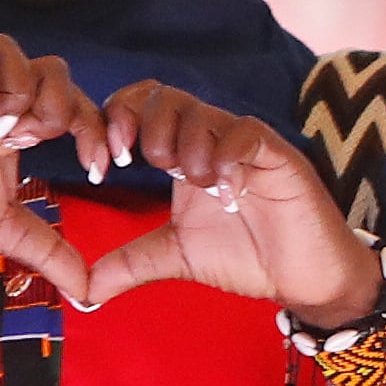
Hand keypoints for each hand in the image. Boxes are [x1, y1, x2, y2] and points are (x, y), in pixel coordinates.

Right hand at [0, 37, 106, 304]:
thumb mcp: (9, 235)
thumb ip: (50, 252)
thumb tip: (89, 292)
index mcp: (18, 130)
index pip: (72, 100)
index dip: (96, 124)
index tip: (101, 168)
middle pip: (49, 65)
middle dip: (66, 102)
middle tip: (51, 146)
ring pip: (7, 51)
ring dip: (25, 91)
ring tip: (15, 136)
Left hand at [79, 82, 383, 319]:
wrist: (304, 278)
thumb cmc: (247, 256)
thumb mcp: (176, 257)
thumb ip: (129, 264)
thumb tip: (81, 290)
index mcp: (183, 152)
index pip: (140, 105)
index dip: (114, 121)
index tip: (104, 164)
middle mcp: (211, 138)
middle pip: (162, 95)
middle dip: (143, 128)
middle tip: (147, 166)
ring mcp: (245, 143)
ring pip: (200, 112)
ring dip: (184, 148)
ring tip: (198, 187)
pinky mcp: (277, 155)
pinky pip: (244, 135)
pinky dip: (225, 161)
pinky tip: (226, 194)